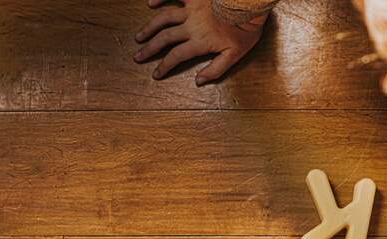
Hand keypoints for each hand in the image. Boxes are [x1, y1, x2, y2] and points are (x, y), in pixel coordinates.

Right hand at [134, 0, 267, 84]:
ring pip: (164, 18)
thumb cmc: (245, 29)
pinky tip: (150, 2)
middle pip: (165, 38)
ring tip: (139, 36)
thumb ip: (216, 69)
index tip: (155, 74)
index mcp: (200, 41)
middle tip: (138, 56)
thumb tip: (199, 81)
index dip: (164, 66)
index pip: (177, 56)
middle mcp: (191, 25)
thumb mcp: (235, 55)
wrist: (248, 4)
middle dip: (150, 49)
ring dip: (150, 27)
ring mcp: (191, 8)